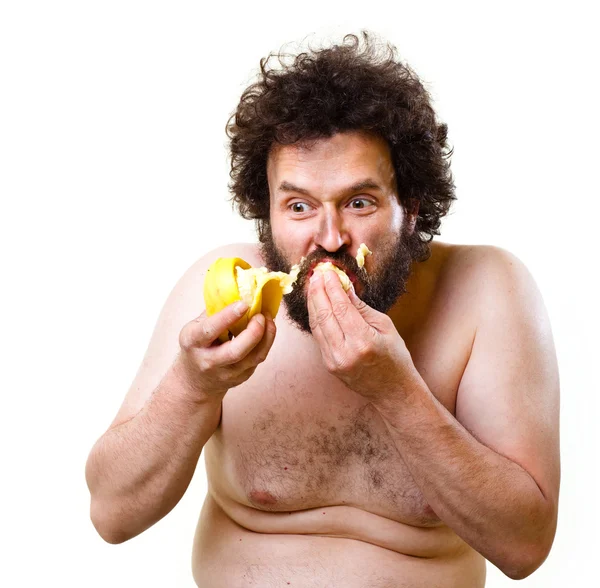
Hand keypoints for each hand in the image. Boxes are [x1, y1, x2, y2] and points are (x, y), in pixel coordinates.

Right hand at [176, 301, 275, 398]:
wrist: (195, 380)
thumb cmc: (197, 345)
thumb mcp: (196, 326)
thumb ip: (214, 310)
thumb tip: (237, 289)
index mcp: (193, 343)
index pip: (210, 330)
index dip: (228, 316)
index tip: (244, 303)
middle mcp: (209, 361)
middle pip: (236, 351)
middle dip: (254, 331)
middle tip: (261, 315)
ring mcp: (227, 373)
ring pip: (254, 357)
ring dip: (267, 335)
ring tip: (268, 319)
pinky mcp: (242, 377)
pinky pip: (259, 358)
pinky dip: (266, 341)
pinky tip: (267, 329)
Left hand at [307, 270, 417, 403]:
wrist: (392, 391)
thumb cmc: (395, 357)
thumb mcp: (385, 327)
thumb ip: (361, 307)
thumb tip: (344, 287)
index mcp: (363, 341)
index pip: (340, 307)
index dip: (332, 287)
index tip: (328, 271)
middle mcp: (345, 352)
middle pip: (324, 315)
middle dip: (318, 291)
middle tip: (316, 274)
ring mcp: (334, 360)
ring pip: (317, 325)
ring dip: (313, 303)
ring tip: (313, 285)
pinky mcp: (329, 364)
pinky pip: (318, 336)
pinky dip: (316, 318)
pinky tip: (316, 305)